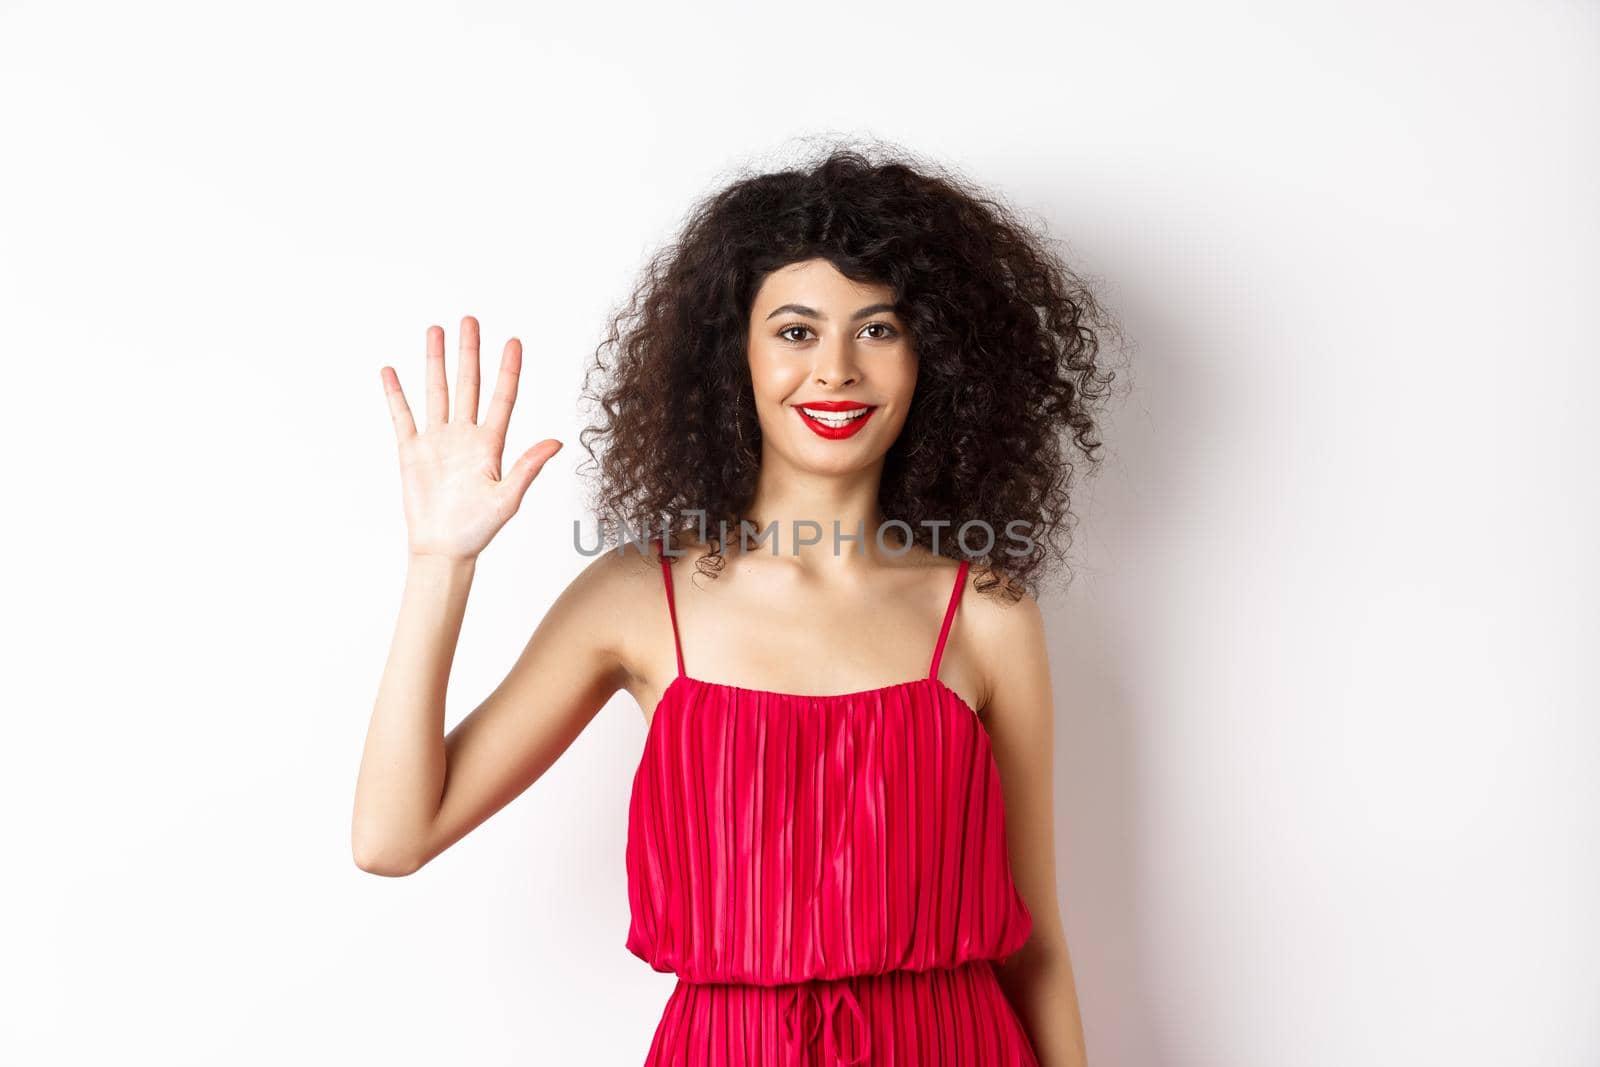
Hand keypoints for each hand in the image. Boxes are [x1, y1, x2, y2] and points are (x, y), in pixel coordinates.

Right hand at [380, 316, 561, 560]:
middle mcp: (464, 436)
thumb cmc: (478, 529)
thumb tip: (556, 442)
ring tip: (435, 331)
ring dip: (435, 362)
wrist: (443, 549)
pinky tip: (391, 371)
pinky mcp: (412, 451)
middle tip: (470, 320)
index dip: (508, 370)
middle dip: (469, 352)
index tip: (514, 342)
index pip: (502, 397)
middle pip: (468, 384)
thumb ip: (528, 467)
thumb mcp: (508, 498)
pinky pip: (403, 416)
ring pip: (436, 392)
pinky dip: (396, 394)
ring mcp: (437, 441)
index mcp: (491, 444)